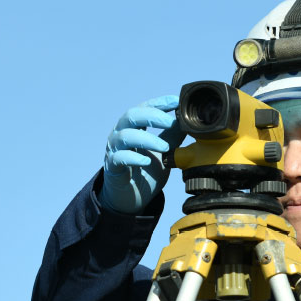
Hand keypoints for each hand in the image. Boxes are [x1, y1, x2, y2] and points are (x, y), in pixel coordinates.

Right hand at [100, 95, 185, 213]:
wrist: (133, 199)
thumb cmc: (147, 172)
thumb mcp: (164, 152)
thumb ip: (173, 137)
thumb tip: (187, 122)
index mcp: (134, 127)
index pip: (144, 108)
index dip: (159, 103)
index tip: (176, 101)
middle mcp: (121, 134)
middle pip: (131, 115)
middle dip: (153, 115)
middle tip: (171, 122)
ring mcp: (114, 150)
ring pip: (125, 136)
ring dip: (147, 138)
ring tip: (165, 146)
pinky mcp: (112, 168)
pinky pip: (119, 158)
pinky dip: (134, 158)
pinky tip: (147, 161)